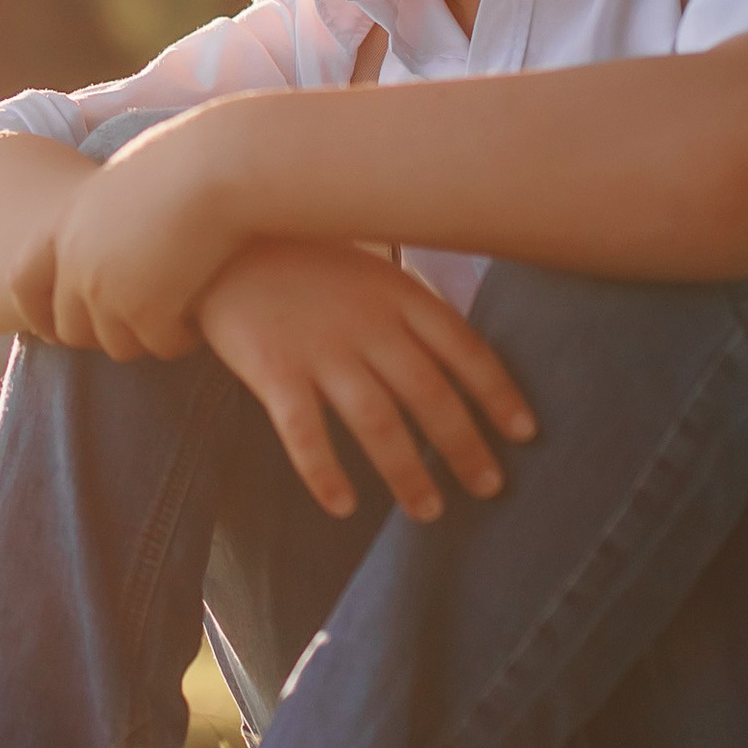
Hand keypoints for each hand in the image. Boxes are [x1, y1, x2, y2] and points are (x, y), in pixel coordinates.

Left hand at [9, 108, 243, 358]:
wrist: (216, 167)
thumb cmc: (183, 161)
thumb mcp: (122, 185)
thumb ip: (102, 223)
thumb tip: (114, 251)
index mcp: (62, 225)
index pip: (22, 283)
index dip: (36, 313)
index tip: (53, 331)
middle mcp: (75, 264)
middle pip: (71, 329)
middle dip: (103, 335)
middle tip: (140, 324)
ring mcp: (107, 293)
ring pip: (118, 346)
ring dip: (147, 337)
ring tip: (177, 315)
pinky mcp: (147, 313)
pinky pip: (161, 346)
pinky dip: (181, 337)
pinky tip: (200, 317)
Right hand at [193, 237, 535, 520]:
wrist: (222, 236)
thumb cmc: (303, 259)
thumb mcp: (369, 269)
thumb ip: (409, 308)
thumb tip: (459, 360)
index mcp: (398, 295)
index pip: (463, 348)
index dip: (498, 393)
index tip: (525, 433)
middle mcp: (367, 323)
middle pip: (429, 393)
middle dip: (463, 445)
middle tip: (489, 488)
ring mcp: (319, 348)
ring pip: (377, 421)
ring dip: (407, 472)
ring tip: (429, 511)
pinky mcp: (272, 369)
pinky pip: (303, 431)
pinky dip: (324, 471)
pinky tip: (343, 506)